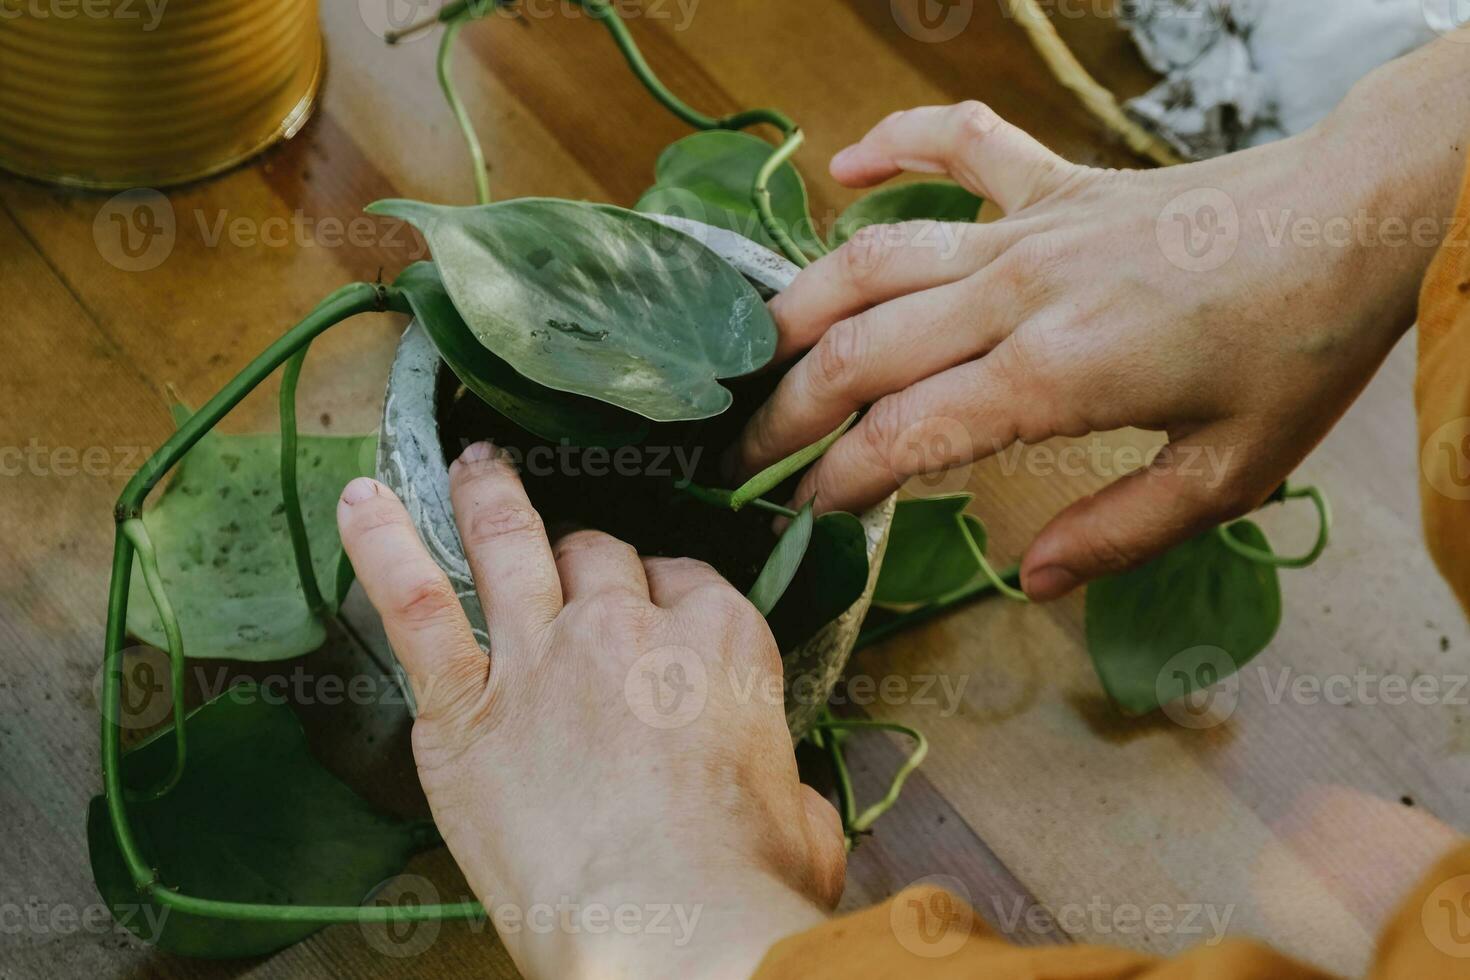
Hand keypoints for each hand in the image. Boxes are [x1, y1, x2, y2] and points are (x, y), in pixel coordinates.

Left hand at [335, 444, 843, 979]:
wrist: (665, 932)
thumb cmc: (743, 889)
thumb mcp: (803, 822)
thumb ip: (784, 785)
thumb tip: (782, 795)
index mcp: (720, 642)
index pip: (685, 580)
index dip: (663, 593)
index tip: (654, 609)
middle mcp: (628, 627)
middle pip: (599, 555)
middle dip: (584, 558)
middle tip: (566, 563)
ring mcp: (540, 656)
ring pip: (509, 544)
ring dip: (487, 497)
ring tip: (471, 467)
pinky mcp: (466, 707)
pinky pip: (416, 606)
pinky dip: (382, 547)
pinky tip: (360, 503)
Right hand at [736, 43, 1467, 600]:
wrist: (1357, 218)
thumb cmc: (1298, 351)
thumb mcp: (1229, 474)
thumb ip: (1121, 532)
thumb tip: (1029, 580)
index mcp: (1053, 375)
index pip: (900, 435)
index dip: (834, 480)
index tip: (798, 512)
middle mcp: (1016, 293)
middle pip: (857, 349)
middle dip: (784, 409)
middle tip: (743, 453)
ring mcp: (1027, 227)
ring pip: (872, 256)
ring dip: (798, 304)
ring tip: (751, 350)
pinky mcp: (1052, 182)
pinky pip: (952, 146)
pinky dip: (890, 147)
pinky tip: (839, 166)